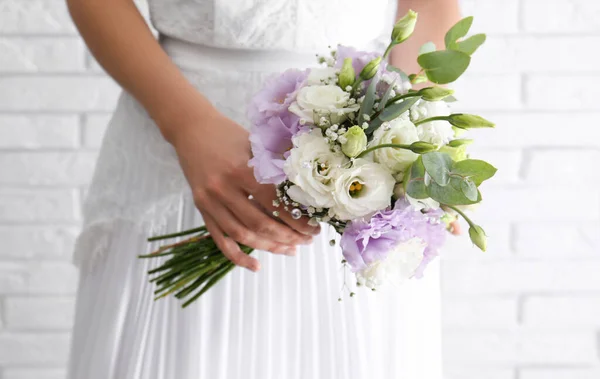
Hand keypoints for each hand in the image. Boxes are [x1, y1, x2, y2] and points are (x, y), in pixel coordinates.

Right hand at [170, 108, 320, 271]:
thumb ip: (276, 165)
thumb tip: (307, 189)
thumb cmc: (228, 134)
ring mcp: (209, 201)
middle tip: (307, 240)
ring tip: (290, 250)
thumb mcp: (254, 143)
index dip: (297, 219)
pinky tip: (256, 266)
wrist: (191, 128)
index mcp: (240, 170)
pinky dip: (238, 256)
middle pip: (260, 223)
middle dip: (288, 236)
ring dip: (269, 247)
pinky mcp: (201, 209)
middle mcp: (223, 189)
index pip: (275, 203)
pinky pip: (220, 239)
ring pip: (242, 234)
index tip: (314, 227)